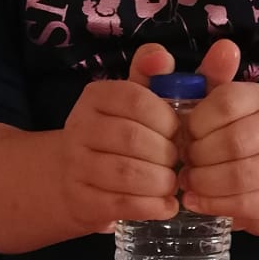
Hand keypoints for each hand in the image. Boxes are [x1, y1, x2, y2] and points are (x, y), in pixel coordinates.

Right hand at [57, 44, 180, 233]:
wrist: (73, 178)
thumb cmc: (122, 135)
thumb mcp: (138, 101)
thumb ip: (163, 76)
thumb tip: (185, 53)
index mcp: (96, 95)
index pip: (136, 100)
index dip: (166, 119)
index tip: (178, 132)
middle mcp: (80, 126)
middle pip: (132, 138)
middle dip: (165, 153)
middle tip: (178, 161)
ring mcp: (76, 165)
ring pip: (126, 173)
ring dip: (160, 181)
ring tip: (172, 183)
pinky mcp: (81, 200)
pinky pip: (121, 203)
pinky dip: (152, 206)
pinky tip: (166, 205)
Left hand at [181, 41, 258, 232]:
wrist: (251, 166)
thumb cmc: (211, 130)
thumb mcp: (195, 102)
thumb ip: (177, 79)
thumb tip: (170, 53)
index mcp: (255, 95)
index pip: (227, 102)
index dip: (198, 121)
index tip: (183, 131)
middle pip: (237, 142)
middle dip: (200, 154)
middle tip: (182, 159)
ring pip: (244, 175)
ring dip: (206, 181)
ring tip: (186, 180)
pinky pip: (248, 203)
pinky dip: (215, 204)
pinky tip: (194, 200)